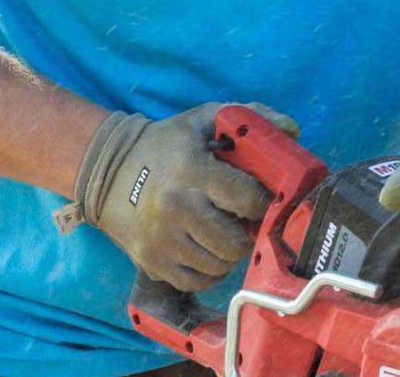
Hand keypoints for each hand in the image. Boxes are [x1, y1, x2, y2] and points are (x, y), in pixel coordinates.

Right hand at [55, 103, 299, 291]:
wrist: (106, 170)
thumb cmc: (165, 144)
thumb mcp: (204, 120)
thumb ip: (250, 118)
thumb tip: (292, 130)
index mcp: (193, 170)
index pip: (247, 198)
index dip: (265, 203)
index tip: (267, 201)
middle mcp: (176, 207)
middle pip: (235, 241)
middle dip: (248, 233)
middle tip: (246, 222)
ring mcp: (161, 239)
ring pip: (219, 265)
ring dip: (230, 253)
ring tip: (226, 234)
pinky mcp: (151, 261)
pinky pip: (197, 281)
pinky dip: (210, 271)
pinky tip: (208, 251)